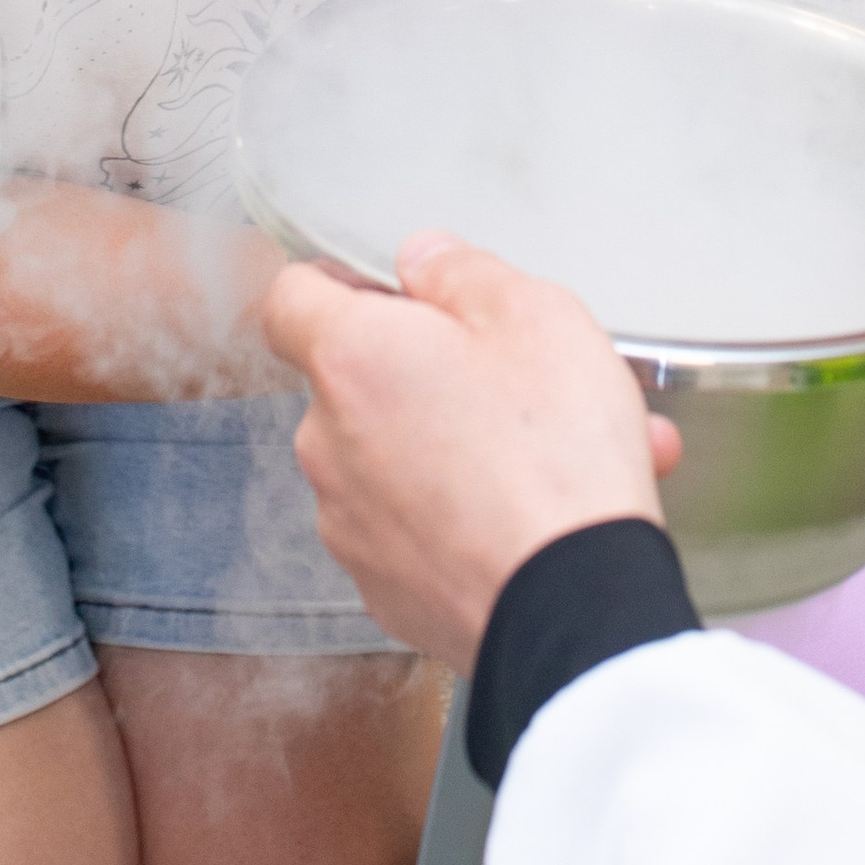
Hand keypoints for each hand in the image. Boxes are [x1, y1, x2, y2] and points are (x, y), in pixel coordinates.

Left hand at [263, 232, 681, 671]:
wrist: (573, 603)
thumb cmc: (553, 455)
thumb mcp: (535, 315)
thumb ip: (463, 271)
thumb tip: (422, 261)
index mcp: (351, 358)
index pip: (291, 297)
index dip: (338, 283)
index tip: (389, 291)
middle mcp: (328, 443)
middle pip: (360, 384)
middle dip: (435, 374)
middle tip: (521, 380)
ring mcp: (350, 525)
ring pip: (402, 459)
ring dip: (465, 447)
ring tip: (566, 454)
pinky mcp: (384, 590)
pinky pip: (420, 529)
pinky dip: (469, 514)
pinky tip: (545, 512)